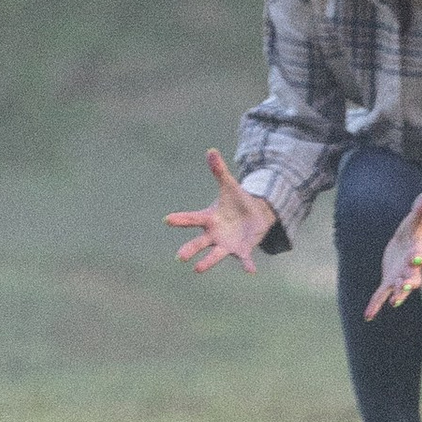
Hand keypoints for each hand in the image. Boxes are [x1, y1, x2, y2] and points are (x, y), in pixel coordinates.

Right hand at [168, 152, 278, 274]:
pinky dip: (247, 264)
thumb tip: (211, 151)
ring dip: (208, 262)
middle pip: (199, 242)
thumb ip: (219, 171)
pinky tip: (251, 270)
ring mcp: (227, 244)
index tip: (167, 220)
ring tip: (197, 269)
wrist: (254, 215)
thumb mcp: (229, 185)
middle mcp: (214, 234)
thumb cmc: (237, 200)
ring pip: (215, 254)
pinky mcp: (242, 250)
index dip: (180, 219)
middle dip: (190, 249)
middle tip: (179, 257)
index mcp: (209, 218)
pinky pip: (244, 259)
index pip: (193, 218)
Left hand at [364, 191, 421, 317]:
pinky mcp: (388, 282)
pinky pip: (381, 295)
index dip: (418, 257)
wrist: (406, 248)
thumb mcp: (414, 221)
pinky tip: (368, 316)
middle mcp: (410, 269)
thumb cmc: (411, 233)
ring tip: (394, 302)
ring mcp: (399, 278)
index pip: (419, 256)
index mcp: (416, 254)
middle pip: (412, 277)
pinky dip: (375, 305)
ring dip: (398, 294)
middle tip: (407, 285)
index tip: (419, 259)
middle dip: (410, 281)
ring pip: (399, 288)